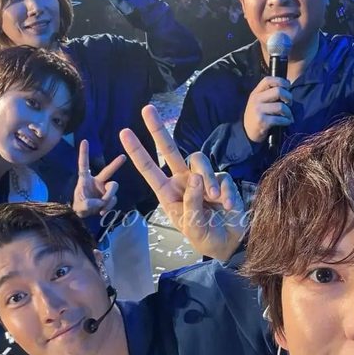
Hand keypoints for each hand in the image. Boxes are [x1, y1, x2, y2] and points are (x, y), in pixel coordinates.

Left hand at [73, 140, 125, 216]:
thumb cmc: (79, 206)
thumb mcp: (79, 206)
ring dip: (109, 196)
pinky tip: (102, 211)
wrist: (85, 215)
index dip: (84, 153)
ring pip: (113, 187)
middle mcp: (97, 181)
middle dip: (115, 163)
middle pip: (108, 171)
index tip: (84, 141)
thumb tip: (100, 202)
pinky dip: (109, 206)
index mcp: (85, 179)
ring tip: (102, 206)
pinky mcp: (110, 196)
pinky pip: (113, 199)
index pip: (84, 164)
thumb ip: (88, 204)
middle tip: (123, 157)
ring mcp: (104, 188)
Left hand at [120, 105, 245, 260]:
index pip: (150, 170)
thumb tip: (194, 177)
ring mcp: (203, 180)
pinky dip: (226, 192)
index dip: (137, 152)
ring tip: (215, 199)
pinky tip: (228, 207)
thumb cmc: (205, 237)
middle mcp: (183, 181)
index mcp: (169, 193)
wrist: (229, 245)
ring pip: (199, 161)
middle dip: (157, 131)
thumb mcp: (192, 227)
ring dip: (207, 178)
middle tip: (146, 109)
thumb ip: (191, 203)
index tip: (124, 132)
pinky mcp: (222, 181)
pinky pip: (222, 177)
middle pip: (169, 150)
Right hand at [243, 76, 292, 143]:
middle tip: (289, 104)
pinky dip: (287, 121)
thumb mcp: (259, 102)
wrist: (247, 133)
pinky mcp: (262, 122)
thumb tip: (288, 83)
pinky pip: (280, 119)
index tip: (288, 87)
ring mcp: (258, 111)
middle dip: (288, 97)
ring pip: (281, 106)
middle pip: (278, 91)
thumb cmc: (257, 116)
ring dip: (289, 112)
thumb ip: (269, 93)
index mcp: (255, 93)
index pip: (268, 80)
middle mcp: (256, 100)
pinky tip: (287, 122)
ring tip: (289, 116)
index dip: (281, 81)